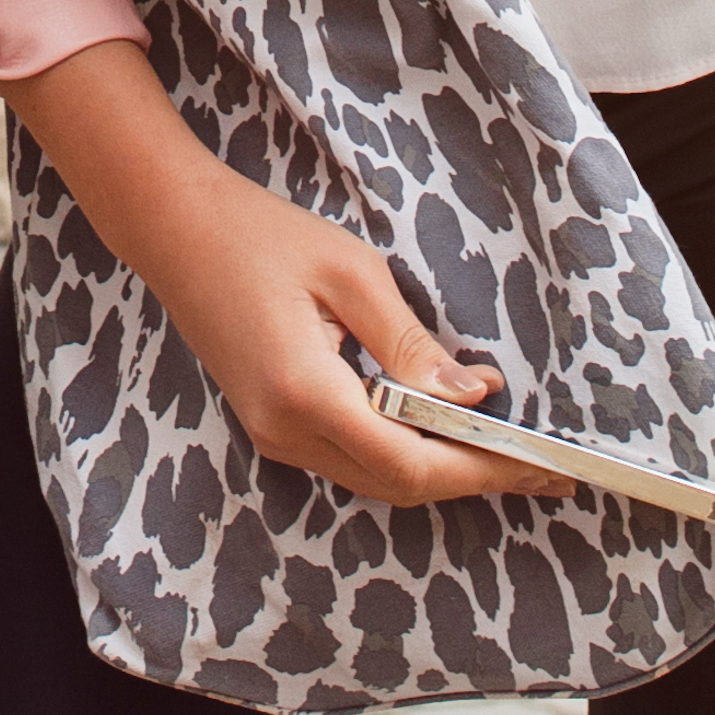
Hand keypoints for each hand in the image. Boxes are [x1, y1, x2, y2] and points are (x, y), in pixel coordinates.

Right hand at [123, 152, 557, 509]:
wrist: (172, 229)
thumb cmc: (261, 235)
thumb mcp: (352, 273)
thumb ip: (412, 343)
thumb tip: (474, 396)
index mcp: (305, 393)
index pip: (413, 462)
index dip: (481, 470)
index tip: (539, 467)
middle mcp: (286, 431)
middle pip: (399, 485)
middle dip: (474, 479)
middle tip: (541, 470)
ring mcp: (273, 435)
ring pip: (376, 479)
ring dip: (441, 470)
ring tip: (504, 454)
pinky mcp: (271, 425)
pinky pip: (352, 460)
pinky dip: (405, 455)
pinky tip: (441, 433)